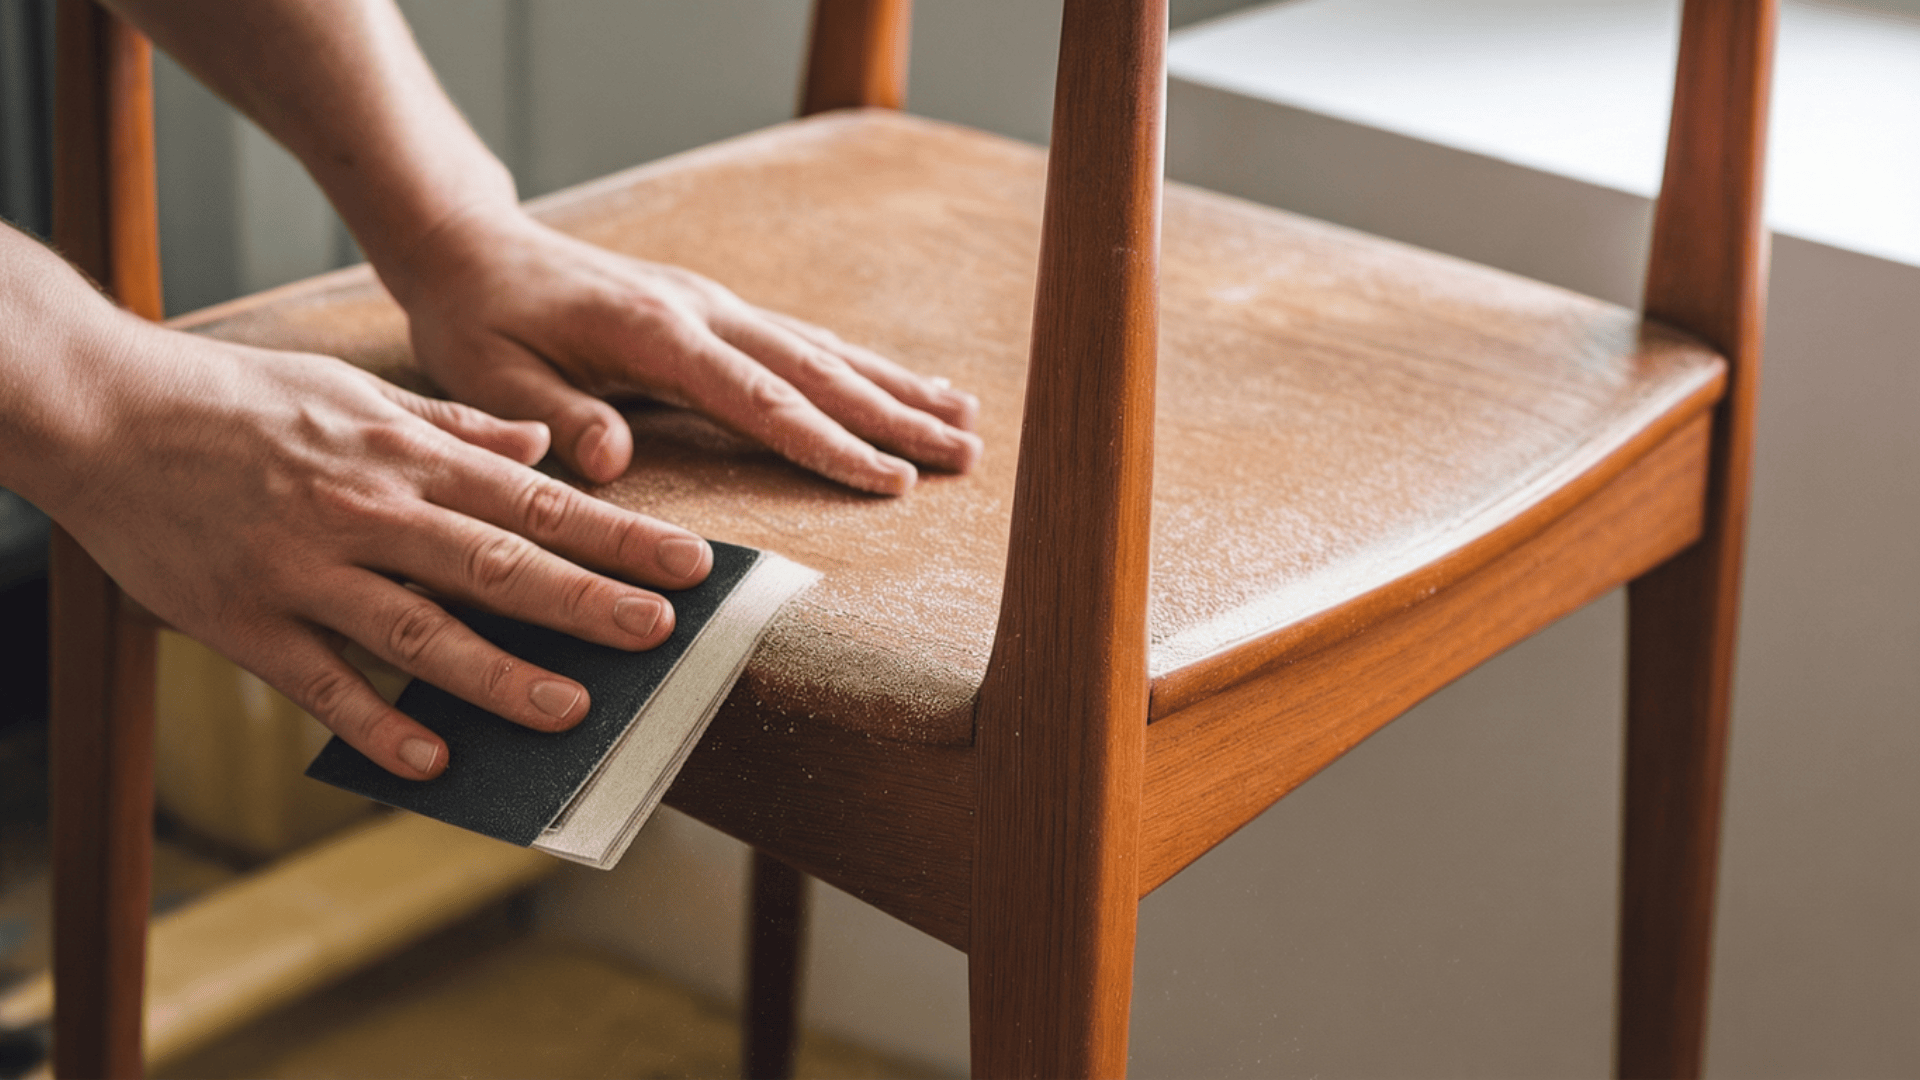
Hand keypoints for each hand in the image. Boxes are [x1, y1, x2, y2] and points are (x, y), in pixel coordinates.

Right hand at [38, 319, 714, 780]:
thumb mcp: (357, 393)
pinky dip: (377, 727)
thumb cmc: (239, 400)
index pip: (537, 503)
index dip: (619, 538)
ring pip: (420, 632)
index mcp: (406, 457)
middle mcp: (370, 513)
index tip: (690, 565)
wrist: (104, 410)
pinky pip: (323, 684)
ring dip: (501, 676)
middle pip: (498, 565)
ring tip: (572, 710)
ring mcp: (308, 571)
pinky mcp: (245, 622)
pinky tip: (434, 764)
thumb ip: (454, 425)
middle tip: (662, 636)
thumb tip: (540, 445)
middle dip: (588, 603)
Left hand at [387, 208, 982, 491]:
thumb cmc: (479, 320)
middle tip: (965, 455)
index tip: (889, 480)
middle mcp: (702, 310)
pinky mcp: (717, 309)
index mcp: (654, 332)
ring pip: (824, 351)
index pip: (758, 397)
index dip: (827, 443)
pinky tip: (906, 385)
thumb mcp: (492, 377)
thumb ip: (555, 418)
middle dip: (894, 416)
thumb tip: (612, 462)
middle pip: (815, 370)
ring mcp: (716, 304)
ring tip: (968, 422)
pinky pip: (804, 341)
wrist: (473, 248)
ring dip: (897, 388)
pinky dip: (862, 366)